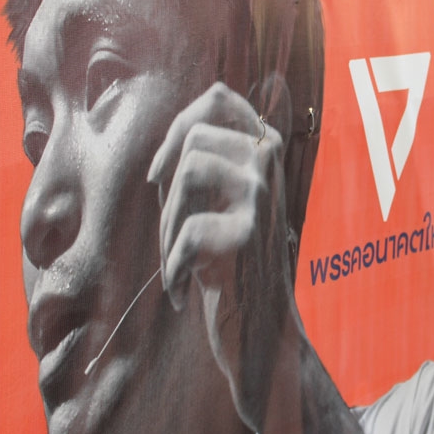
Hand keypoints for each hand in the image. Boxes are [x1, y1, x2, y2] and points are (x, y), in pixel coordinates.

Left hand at [147, 82, 298, 425]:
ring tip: (180, 263)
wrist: (263, 337)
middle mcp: (271, 165)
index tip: (162, 175)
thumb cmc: (232, 266)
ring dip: (168, 229)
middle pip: (194, 136)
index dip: (179, 126)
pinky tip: (186, 295)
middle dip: (167, 192)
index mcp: (265, 151)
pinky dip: (175, 271)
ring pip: (188, 172)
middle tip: (174, 236)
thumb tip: (180, 126)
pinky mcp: (250, 236)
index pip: (219, 96)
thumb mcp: (224, 203)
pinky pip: (187, 232)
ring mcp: (263, 197)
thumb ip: (210, 161)